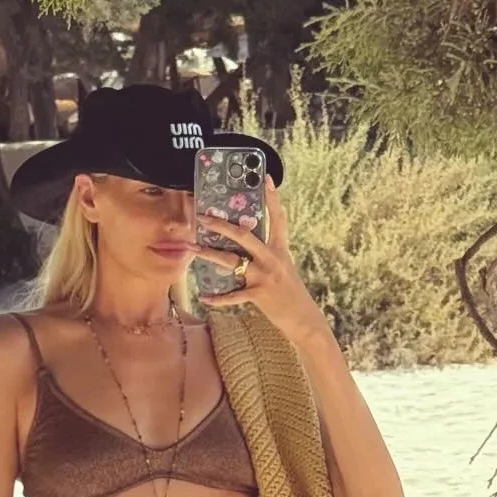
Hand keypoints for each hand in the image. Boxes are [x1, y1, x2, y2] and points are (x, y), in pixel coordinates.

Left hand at [194, 179, 325, 346]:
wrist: (303, 318)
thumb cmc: (289, 292)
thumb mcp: (283, 266)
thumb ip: (267, 253)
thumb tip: (244, 241)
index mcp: (280, 249)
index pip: (277, 218)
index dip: (272, 197)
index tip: (266, 177)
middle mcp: (273, 258)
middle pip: (245, 235)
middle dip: (222, 225)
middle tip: (204, 217)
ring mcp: (265, 276)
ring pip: (232, 261)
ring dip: (210, 255)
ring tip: (193, 249)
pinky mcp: (259, 295)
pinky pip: (233, 296)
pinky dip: (218, 299)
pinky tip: (204, 298)